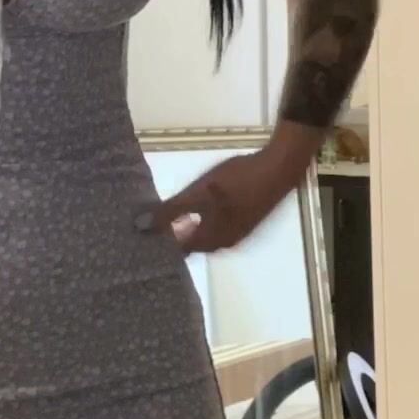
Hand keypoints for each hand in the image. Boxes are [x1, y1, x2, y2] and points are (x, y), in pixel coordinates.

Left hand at [137, 148, 296, 254]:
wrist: (279, 167)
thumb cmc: (237, 180)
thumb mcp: (199, 193)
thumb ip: (171, 211)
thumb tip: (140, 228)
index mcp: (212, 240)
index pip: (178, 251)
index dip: (159, 243)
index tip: (139, 234)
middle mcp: (224, 242)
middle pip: (191, 244)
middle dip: (170, 234)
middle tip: (148, 221)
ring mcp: (237, 231)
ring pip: (203, 234)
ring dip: (185, 226)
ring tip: (166, 213)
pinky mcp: (244, 218)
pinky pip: (215, 225)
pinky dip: (200, 219)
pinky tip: (194, 205)